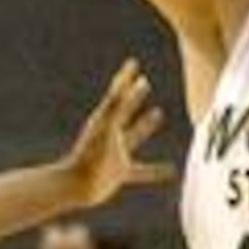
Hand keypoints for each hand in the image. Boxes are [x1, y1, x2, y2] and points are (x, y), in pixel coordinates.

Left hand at [63, 58, 174, 205]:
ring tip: (158, 113)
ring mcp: (116, 153)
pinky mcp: (120, 172)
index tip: (133, 62)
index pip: (118, 95)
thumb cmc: (89, 156)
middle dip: (134, 96)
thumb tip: (129, 80)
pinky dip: (157, 171)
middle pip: (126, 110)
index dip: (125, 78)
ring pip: (135, 135)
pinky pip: (143, 171)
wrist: (76, 186)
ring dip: (146, 125)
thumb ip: (117, 105)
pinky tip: (172, 171)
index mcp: (105, 121)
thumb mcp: (106, 126)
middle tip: (145, 82)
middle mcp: (111, 135)